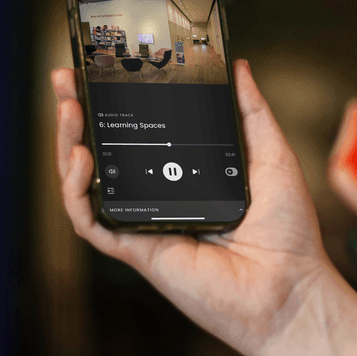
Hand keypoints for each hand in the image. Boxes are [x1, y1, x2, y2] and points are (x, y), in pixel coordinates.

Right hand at [52, 60, 356, 355]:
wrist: (291, 288)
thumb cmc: (288, 232)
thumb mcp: (271, 156)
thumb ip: (250, 112)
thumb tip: (237, 67)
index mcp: (184, 175)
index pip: (137, 132)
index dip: (113, 102)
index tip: (100, 69)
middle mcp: (158, 197)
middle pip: (101, 152)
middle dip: (77, 114)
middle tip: (64, 79)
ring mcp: (144, 224)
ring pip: (86, 185)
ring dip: (67, 145)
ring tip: (68, 109)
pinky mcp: (137, 250)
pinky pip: (91, 222)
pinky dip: (76, 191)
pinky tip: (82, 158)